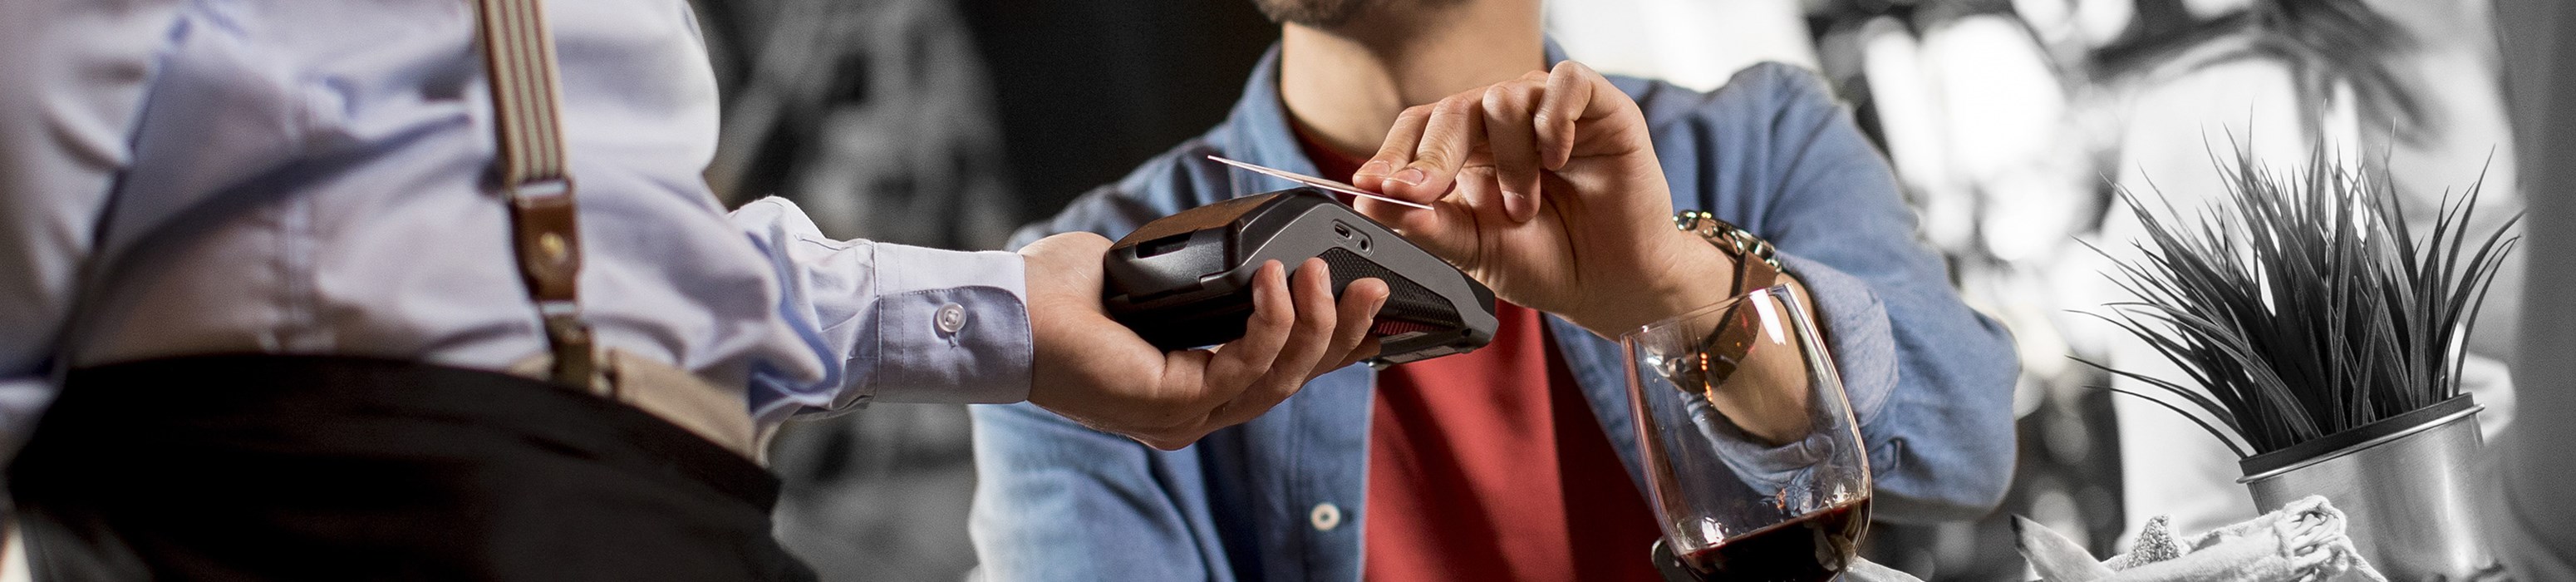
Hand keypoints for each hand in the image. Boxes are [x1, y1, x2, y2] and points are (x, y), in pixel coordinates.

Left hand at [1017, 232, 1389, 449]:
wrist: (1006, 308)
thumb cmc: (1058, 291)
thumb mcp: (1150, 278)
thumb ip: (1198, 274)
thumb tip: (1238, 248)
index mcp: (1189, 386)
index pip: (1279, 372)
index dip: (1332, 343)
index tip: (1368, 301)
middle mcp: (1192, 412)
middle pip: (1295, 380)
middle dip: (1343, 333)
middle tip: (1373, 286)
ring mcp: (1185, 415)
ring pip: (1282, 379)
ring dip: (1316, 324)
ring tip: (1325, 273)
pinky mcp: (1174, 403)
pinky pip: (1248, 367)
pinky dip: (1274, 322)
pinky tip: (1279, 282)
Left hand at [1347, 61, 1732, 337]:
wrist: (1613, 286)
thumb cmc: (1548, 263)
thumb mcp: (1474, 250)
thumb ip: (1424, 225)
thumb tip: (1367, 201)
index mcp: (1468, 153)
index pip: (1418, 129)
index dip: (1393, 153)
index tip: (1370, 185)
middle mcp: (1504, 125)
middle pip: (1453, 109)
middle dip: (1433, 157)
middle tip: (1426, 196)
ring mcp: (1550, 113)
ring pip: (1504, 98)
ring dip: (1508, 160)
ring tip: (1525, 207)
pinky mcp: (1600, 107)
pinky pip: (1566, 82)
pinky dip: (1554, 119)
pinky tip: (1558, 159)